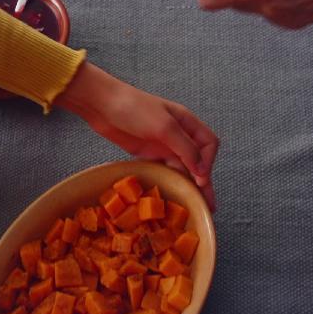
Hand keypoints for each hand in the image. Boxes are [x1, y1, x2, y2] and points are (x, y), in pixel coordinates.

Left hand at [56, 63, 219, 208]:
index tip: (200, 178)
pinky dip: (170, 182)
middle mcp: (178, 135)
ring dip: (187, 186)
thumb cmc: (135, 109)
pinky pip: (164, 170)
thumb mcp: (164, 127)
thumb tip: (202, 170)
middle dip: (204, 181)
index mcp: (187, 123)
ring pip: (181, 168)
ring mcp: (162, 145)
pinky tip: (172, 195)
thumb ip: (185, 148)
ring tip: (193, 206)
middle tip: (208, 206)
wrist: (103, 107)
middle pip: (197, 160)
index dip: (208, 162)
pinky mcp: (147, 154)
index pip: (209, 145)